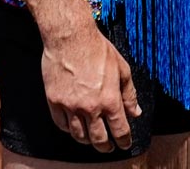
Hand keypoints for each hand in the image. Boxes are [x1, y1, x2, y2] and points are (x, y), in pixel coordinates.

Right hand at [40, 22, 140, 151]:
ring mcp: (70, 106)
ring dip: (87, 140)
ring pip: (78, 135)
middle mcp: (89, 107)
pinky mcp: (54, 102)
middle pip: (98, 138)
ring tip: (94, 140)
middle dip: (106, 147)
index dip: (124, 140)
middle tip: (110, 148)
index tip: (125, 144)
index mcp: (110, 99)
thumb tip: (136, 112)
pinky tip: (75, 128)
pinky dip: (69, 130)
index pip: (119, 129)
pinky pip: (61, 125)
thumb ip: (129, 94)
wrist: (71, 40)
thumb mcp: (123, 70)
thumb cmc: (99, 51)